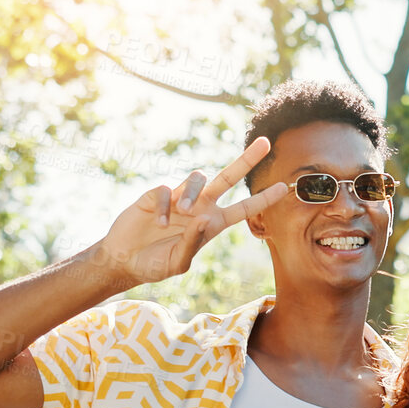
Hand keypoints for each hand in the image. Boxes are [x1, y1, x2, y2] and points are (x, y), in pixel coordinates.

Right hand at [95, 137, 288, 284]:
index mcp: (213, 224)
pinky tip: (158, 223)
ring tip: (183, 211)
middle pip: (228, 178)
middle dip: (246, 160)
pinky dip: (164, 207)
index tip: (284, 187)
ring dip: (192, 193)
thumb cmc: (154, 264)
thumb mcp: (178, 263)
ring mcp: (179, 197)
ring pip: (198, 178)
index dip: (263, 198)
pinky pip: (166, 191)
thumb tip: (203, 218)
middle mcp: (200, 207)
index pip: (244, 208)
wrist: (124, 260)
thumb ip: (192, 243)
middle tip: (265, 142)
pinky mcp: (157, 194)